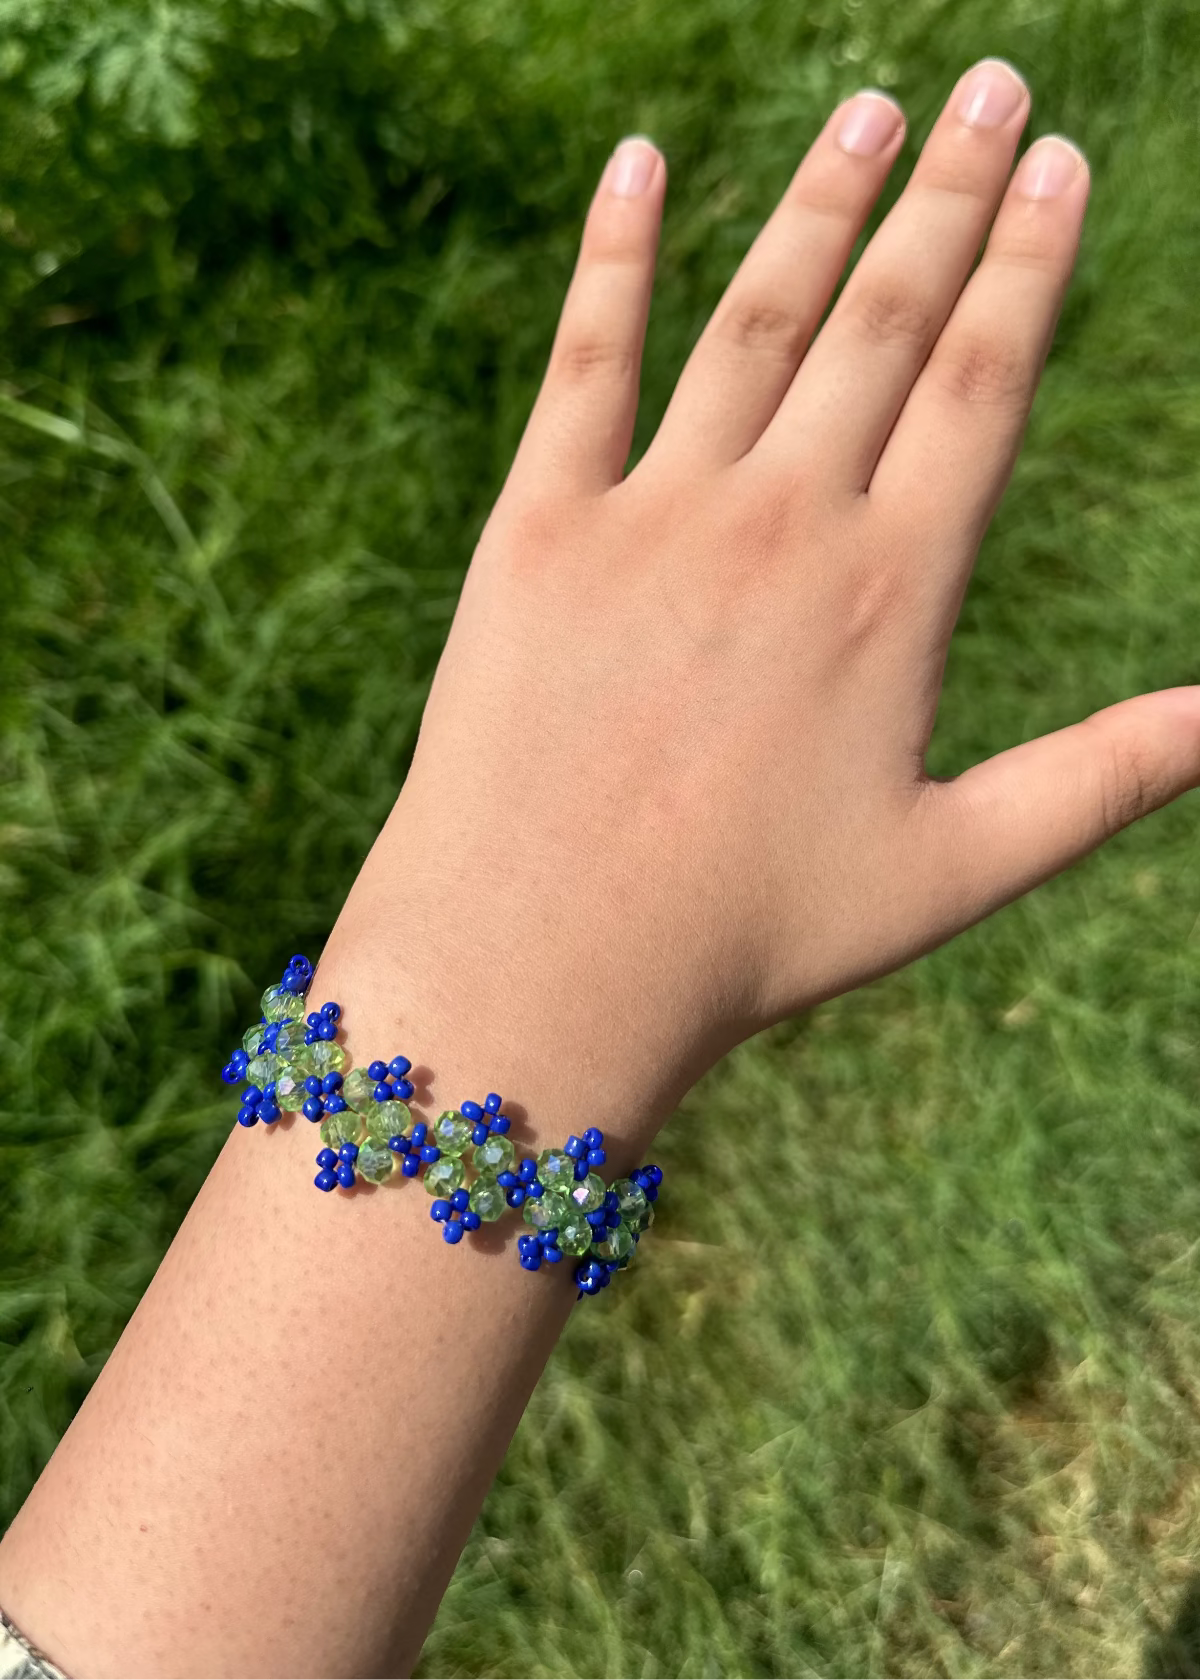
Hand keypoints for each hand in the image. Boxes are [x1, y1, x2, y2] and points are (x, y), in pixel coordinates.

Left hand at [331, 59, 1199, 1141]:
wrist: (548, 960)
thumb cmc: (755, 935)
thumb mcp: (952, 870)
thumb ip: (1098, 781)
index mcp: (895, 593)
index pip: (986, 383)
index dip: (1032, 263)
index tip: (1063, 165)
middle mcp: (784, 525)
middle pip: (888, 322)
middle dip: (950, 195)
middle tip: (995, 84)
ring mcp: (655, 516)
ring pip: (756, 320)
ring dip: (819, 205)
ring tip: (872, 111)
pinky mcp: (538, 530)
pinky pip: (585, 363)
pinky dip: (613, 256)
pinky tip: (639, 161)